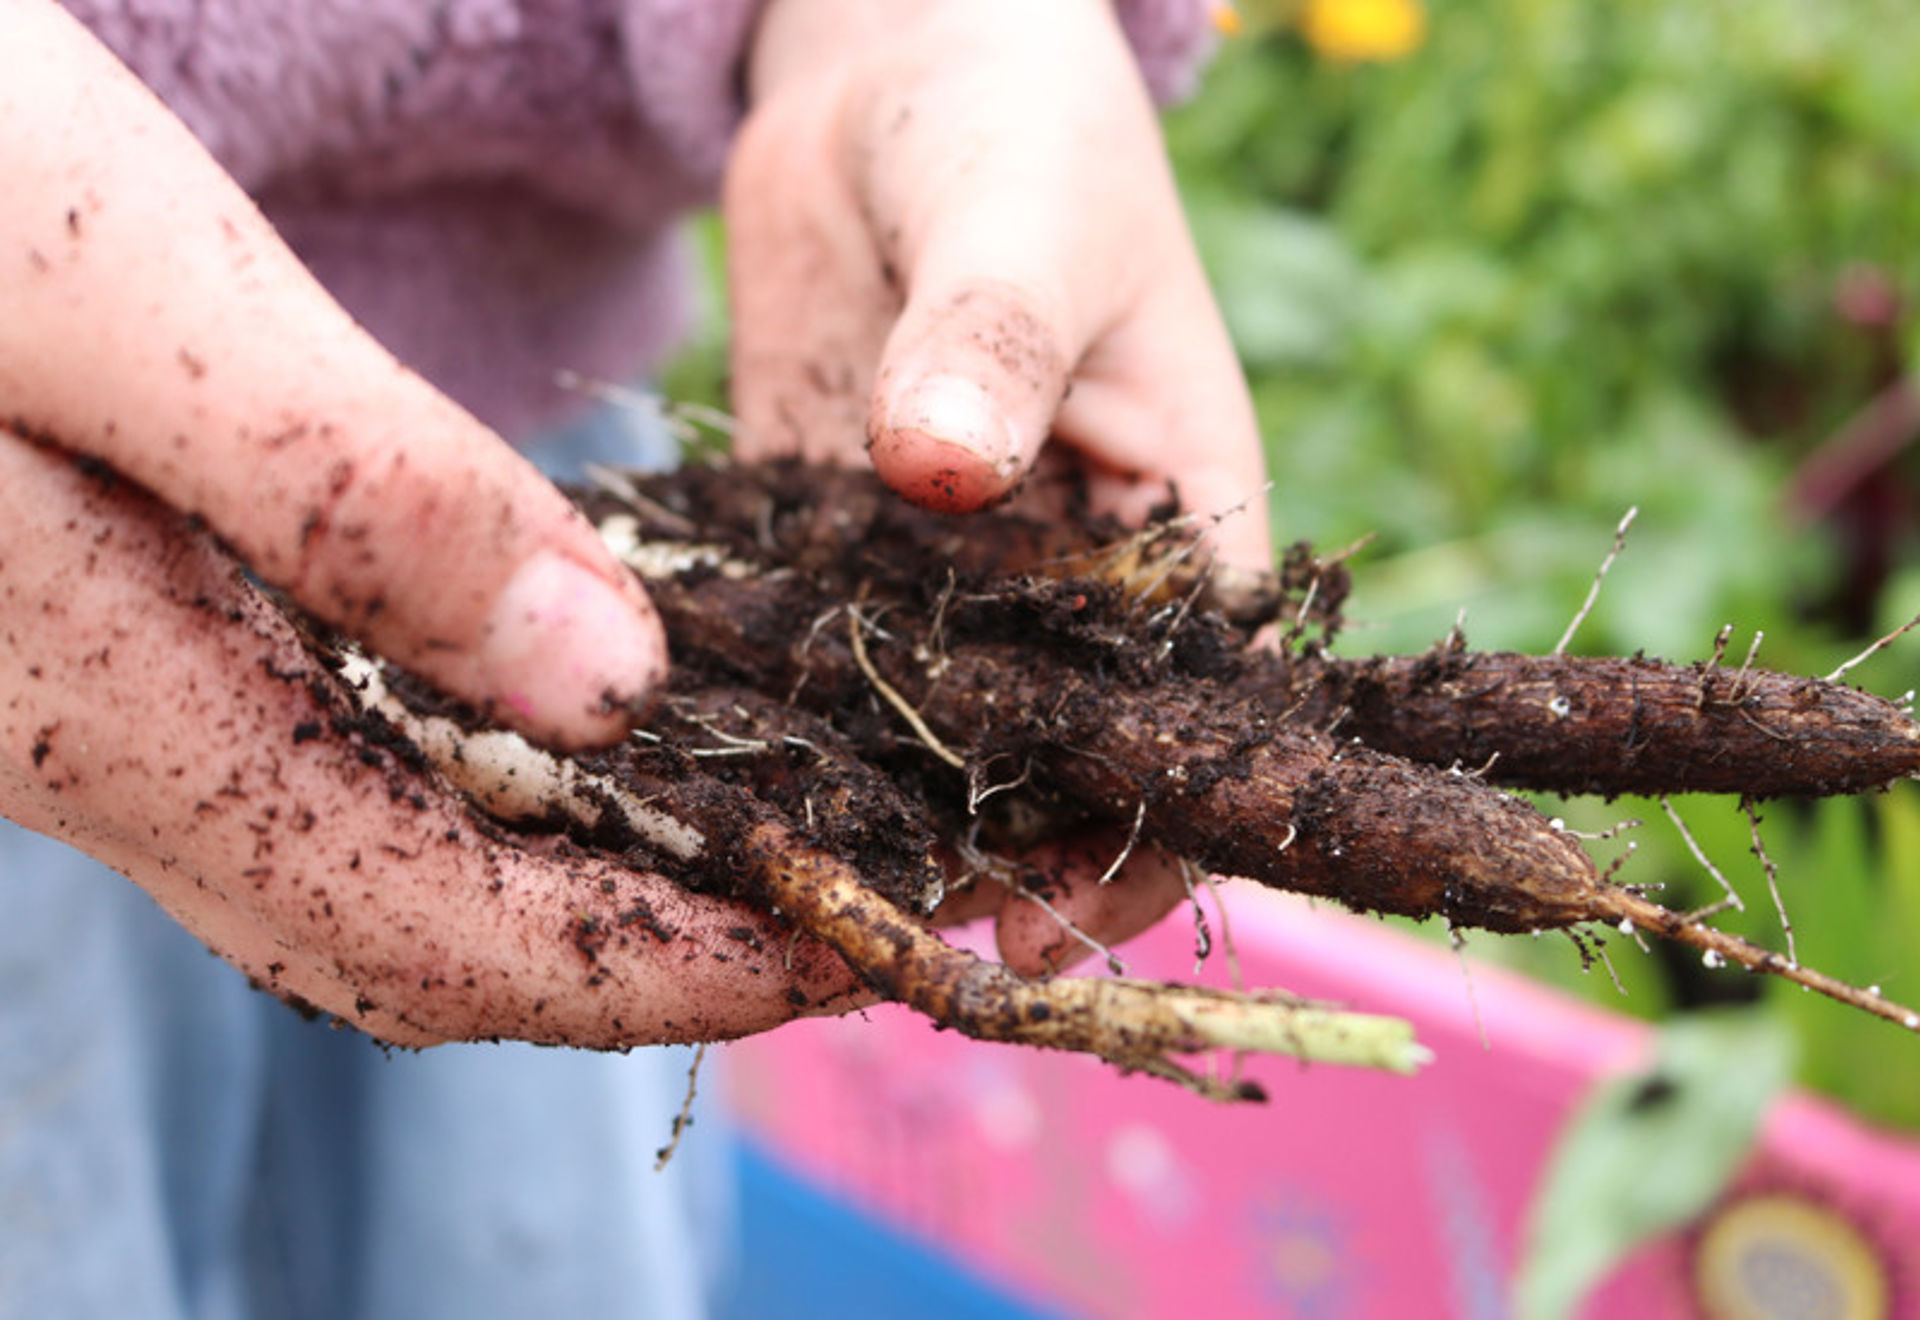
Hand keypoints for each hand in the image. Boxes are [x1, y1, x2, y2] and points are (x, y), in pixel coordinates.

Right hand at [0, 3, 860, 1043]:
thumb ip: (352, 496)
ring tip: (743, 830)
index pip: (441, 927)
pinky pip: (321, 762)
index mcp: (109, 699)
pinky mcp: (94, 625)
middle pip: (416, 931)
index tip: (840, 949)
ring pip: (371, 857)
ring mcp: (85, 696)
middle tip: (827, 910)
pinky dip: (475, 774)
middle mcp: (96, 743)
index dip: (658, 966)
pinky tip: (562, 709)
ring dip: (568, 874)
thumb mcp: (114, 287)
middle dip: (634, 952)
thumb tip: (608, 687)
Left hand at [726, 0, 1271, 969]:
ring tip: (786, 893)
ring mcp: (948, 581)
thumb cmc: (1017, 128)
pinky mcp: (838, 548)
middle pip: (1049, 773)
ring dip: (870, 819)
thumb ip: (993, 337)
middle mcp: (1070, 589)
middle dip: (979, 862)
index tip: (1041, 924)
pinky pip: (816, 664)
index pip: (1189, 735)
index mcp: (1181, 533)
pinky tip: (709, 790)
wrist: (891, 76)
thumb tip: (940, 466)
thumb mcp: (1028, 216)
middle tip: (877, 937)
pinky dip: (778, 730)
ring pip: (925, 744)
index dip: (1133, 844)